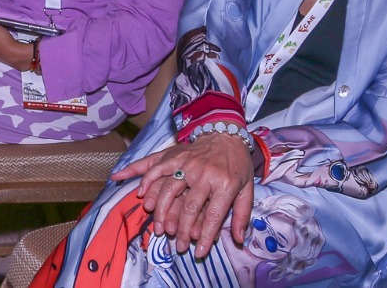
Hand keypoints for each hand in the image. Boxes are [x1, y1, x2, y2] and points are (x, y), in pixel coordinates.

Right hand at [112, 135, 253, 258]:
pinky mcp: (175, 155)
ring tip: (160, 229)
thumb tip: (238, 240)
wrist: (226, 134)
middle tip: (178, 246)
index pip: (213, 215)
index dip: (206, 236)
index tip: (199, 253)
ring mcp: (187, 163)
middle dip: (182, 230)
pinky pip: (156, 167)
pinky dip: (145, 180)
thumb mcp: (247, 190)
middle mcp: (205, 173)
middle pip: (189, 206)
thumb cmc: (237, 165)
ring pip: (169, 189)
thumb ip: (241, 215)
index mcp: (225, 183)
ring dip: (161, 211)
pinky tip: (139, 193)